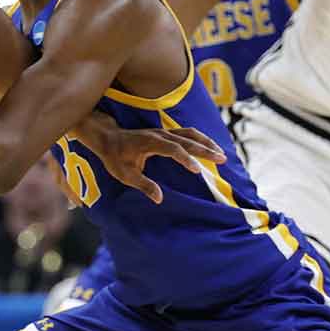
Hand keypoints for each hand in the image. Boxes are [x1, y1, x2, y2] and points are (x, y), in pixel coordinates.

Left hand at [72, 111, 224, 203]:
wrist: (108, 137)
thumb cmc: (115, 157)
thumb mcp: (125, 175)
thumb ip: (143, 185)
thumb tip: (159, 199)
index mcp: (150, 142)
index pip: (172, 149)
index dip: (186, 158)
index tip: (198, 170)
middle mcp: (160, 134)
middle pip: (187, 139)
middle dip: (205, 149)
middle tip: (221, 159)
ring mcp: (164, 132)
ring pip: (190, 133)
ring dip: (206, 142)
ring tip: (221, 153)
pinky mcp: (166, 133)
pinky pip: (187, 133)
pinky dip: (200, 139)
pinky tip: (209, 147)